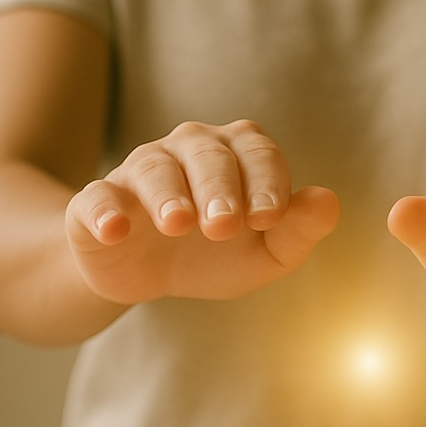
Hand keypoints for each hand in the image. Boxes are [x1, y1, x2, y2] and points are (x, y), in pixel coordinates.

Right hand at [66, 120, 338, 303]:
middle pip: (208, 154)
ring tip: (178, 224)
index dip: (266, 182)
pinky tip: (115, 230)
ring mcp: (141, 170)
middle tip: (223, 226)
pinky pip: (97, 197)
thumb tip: (328, 202)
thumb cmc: (217, 255)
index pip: (259, 153)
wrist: (150, 277)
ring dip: (168, 194)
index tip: (268, 216)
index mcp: (238, 154)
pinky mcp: (97, 200)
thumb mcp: (266, 253)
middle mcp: (189, 149)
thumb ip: (298, 230)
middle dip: (219, 188)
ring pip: (154, 167)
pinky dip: (105, 211)